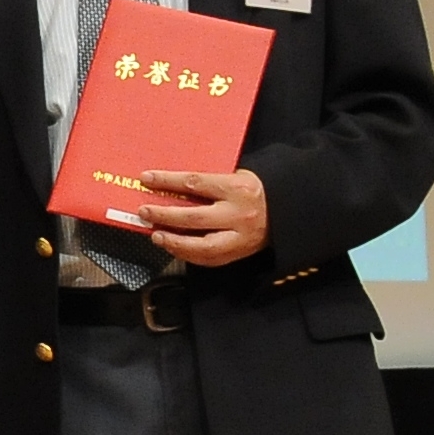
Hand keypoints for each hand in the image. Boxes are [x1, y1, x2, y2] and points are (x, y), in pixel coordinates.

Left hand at [138, 166, 267, 266]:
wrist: (288, 211)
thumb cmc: (256, 190)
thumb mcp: (237, 175)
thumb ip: (210, 181)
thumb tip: (173, 184)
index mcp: (237, 188)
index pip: (195, 183)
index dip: (168, 181)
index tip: (147, 179)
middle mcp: (239, 214)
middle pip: (194, 217)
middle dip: (165, 215)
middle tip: (145, 212)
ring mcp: (240, 237)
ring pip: (201, 245)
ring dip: (174, 241)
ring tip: (156, 235)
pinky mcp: (240, 253)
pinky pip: (209, 259)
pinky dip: (188, 254)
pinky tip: (174, 247)